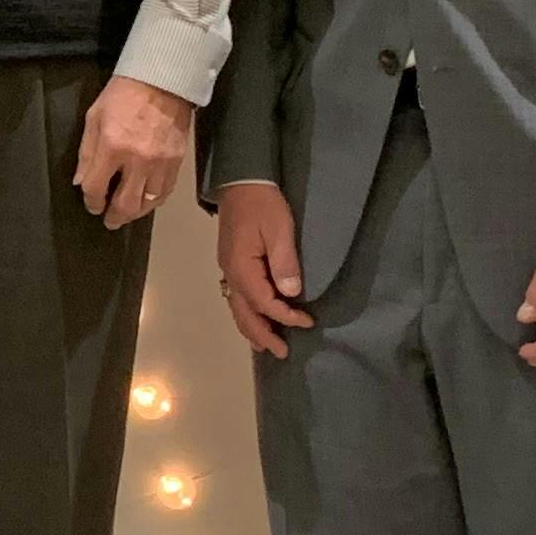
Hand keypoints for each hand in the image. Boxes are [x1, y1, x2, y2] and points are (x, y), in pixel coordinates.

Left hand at [74, 74, 195, 228]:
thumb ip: (86, 153)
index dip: (91, 201)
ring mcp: (160, 163)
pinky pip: (164, 192)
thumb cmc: (123, 95)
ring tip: (126, 213)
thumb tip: (81, 182)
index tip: (91, 204)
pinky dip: (153, 201)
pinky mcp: (176, 162)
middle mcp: (137, 160)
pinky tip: (145, 201)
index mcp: (112, 147)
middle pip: (125, 204)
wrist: (162, 81)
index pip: (95, 188)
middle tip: (109, 221)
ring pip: (147, 204)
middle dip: (114, 217)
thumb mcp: (94, 118)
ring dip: (135, 213)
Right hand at [217, 181, 311, 358]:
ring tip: (266, 345)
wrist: (241, 181)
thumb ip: (285, 263)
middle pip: (244, 313)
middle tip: (282, 353)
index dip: (285, 316)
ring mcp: (228, 269)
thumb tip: (291, 294)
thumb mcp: (279, 229)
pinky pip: (236, 297)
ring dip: (252, 329)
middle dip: (263, 335)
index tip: (307, 322)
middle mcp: (230, 273)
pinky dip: (246, 313)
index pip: (264, 303)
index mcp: (242, 267)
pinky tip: (254, 318)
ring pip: (237, 308)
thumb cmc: (263, 204)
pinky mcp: (231, 263)